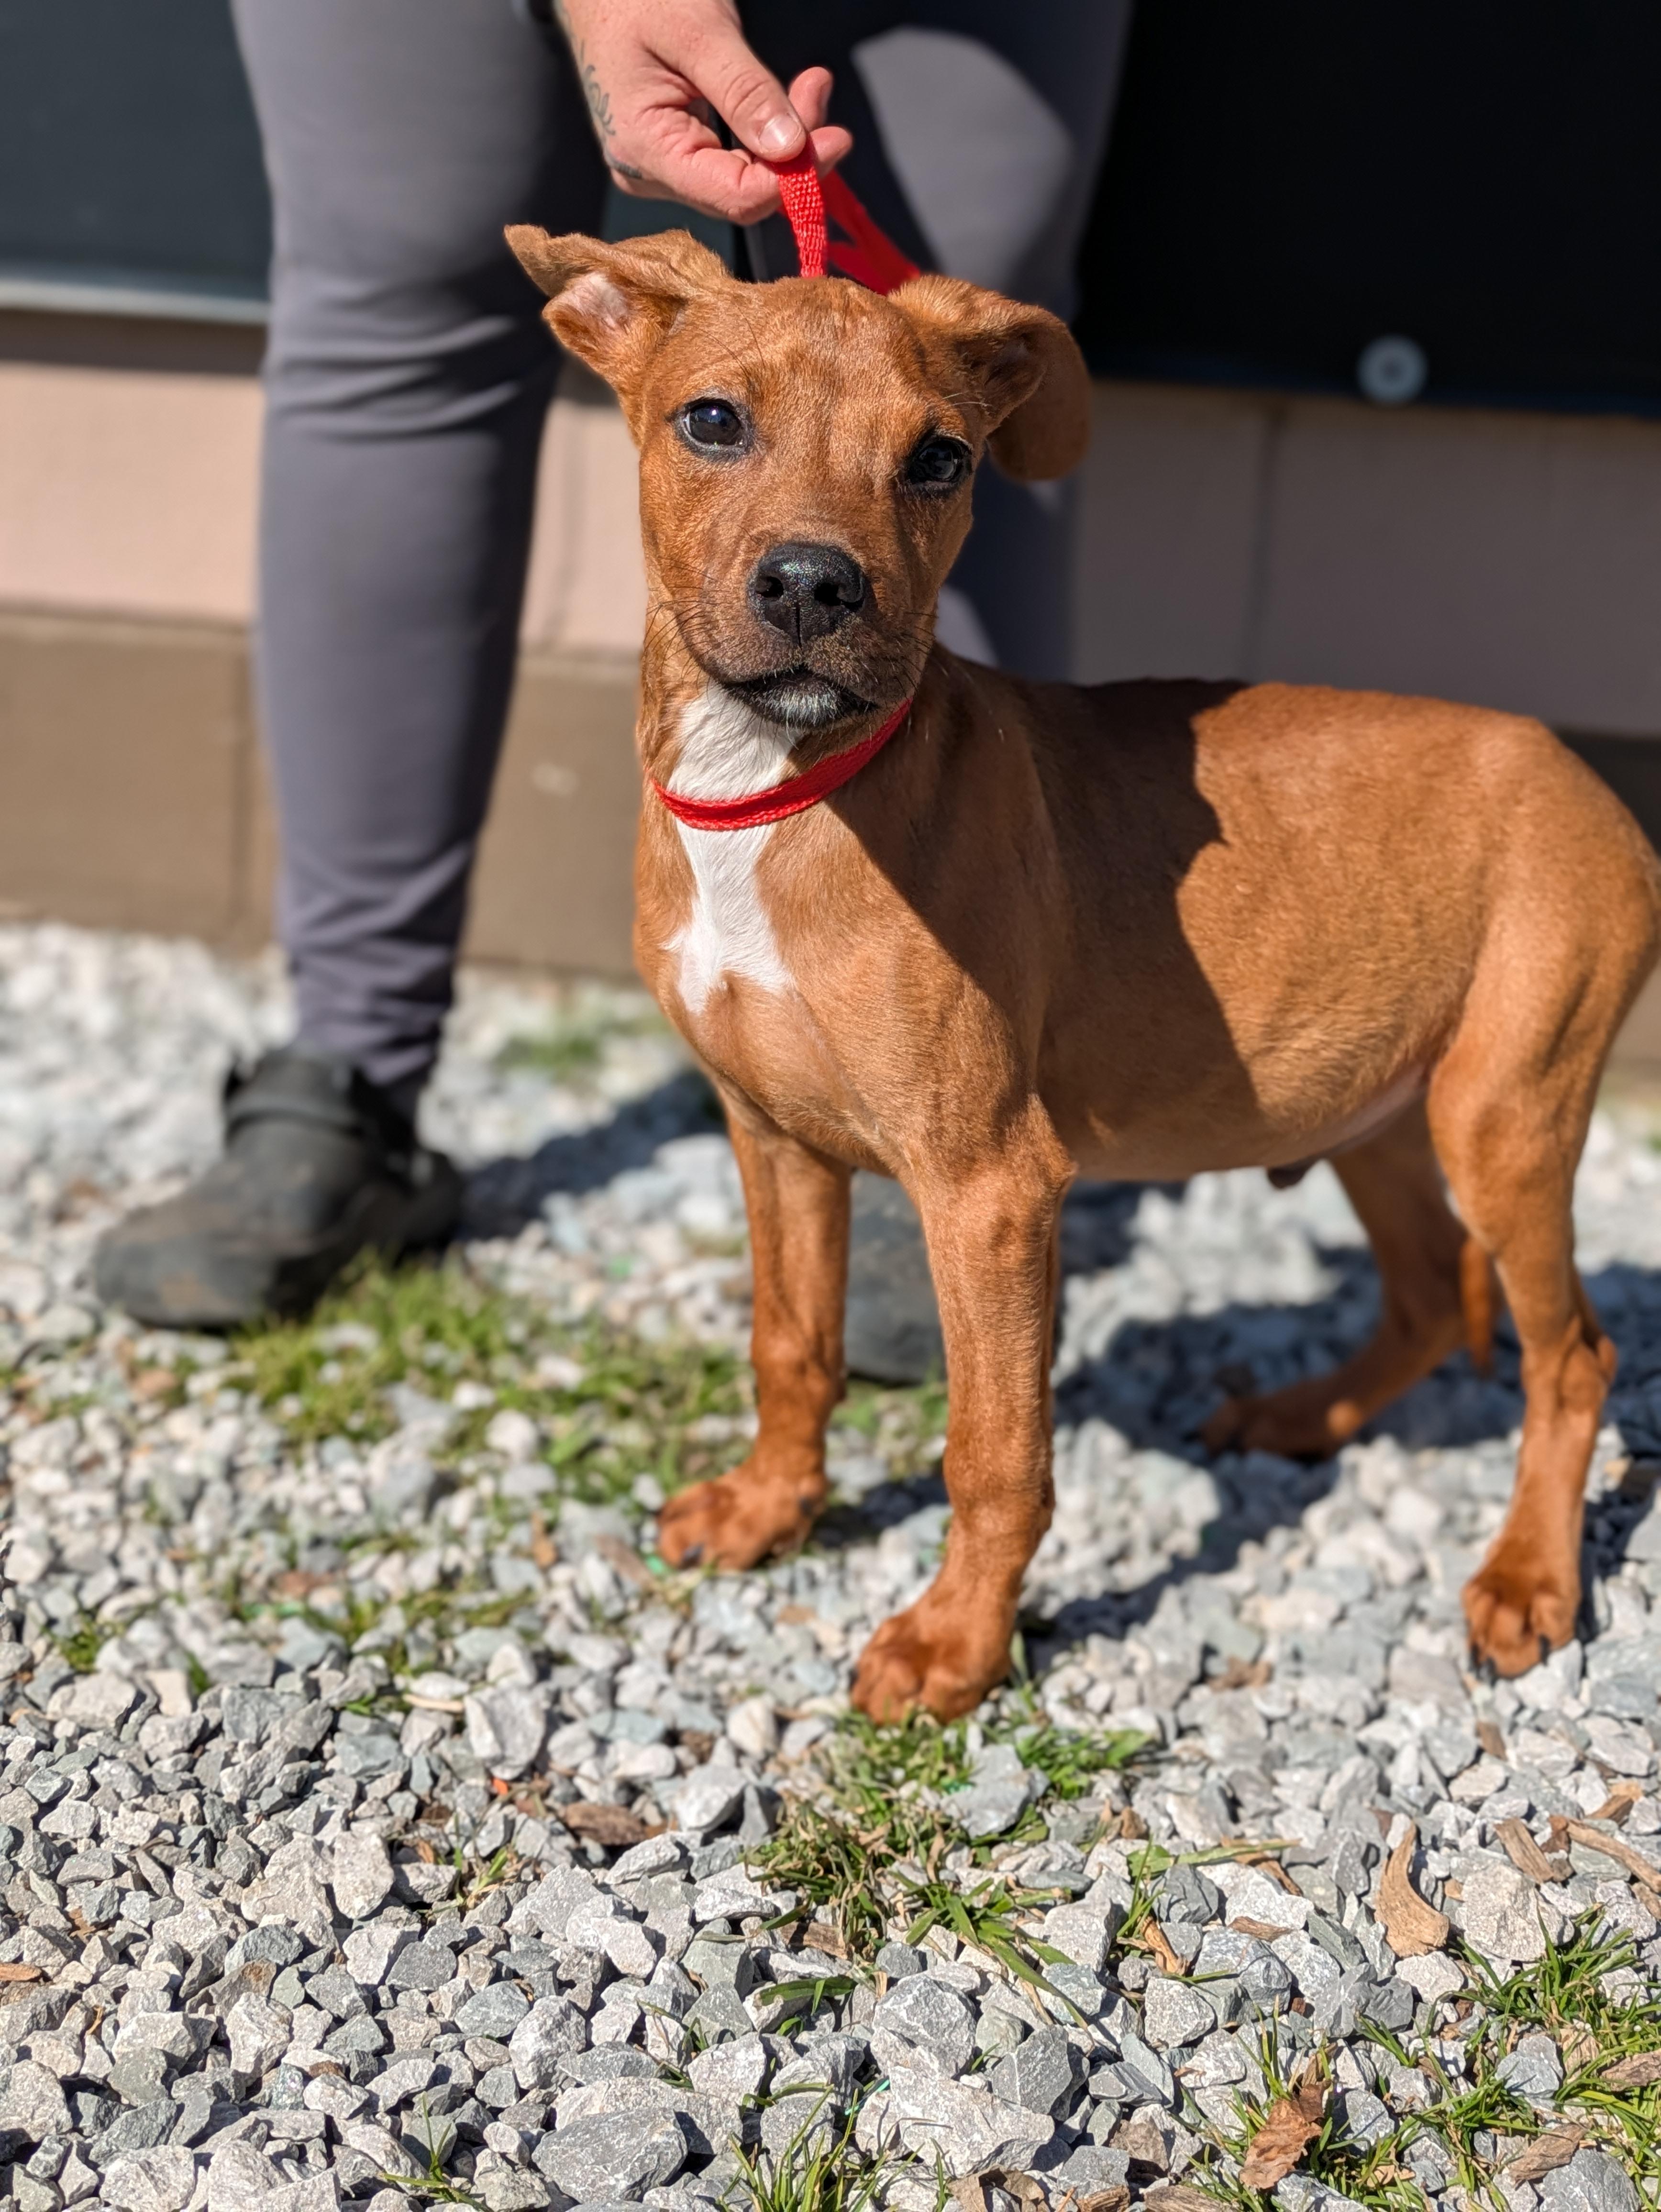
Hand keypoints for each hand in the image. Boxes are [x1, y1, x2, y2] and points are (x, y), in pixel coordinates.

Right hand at [553, 0, 851, 223]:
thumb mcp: (697, 32)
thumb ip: (743, 91)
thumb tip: (791, 148)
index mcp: (645, 151)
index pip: (734, 196)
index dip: (792, 178)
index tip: (838, 138)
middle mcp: (651, 173)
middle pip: (745, 191)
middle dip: (795, 151)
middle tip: (819, 87)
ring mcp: (663, 166)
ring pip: (746, 176)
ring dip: (789, 137)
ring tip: (812, 83)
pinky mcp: (678, 150)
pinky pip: (736, 157)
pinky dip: (768, 129)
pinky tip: (790, 95)